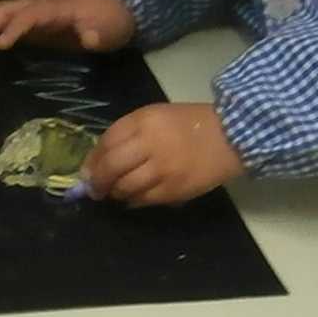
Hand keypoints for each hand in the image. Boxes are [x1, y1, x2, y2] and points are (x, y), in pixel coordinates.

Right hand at [0, 0, 136, 53]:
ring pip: (5, 10)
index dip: (15, 29)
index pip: (31, 16)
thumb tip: (88, 38)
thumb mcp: (111, 30)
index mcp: (59, 10)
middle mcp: (43, 6)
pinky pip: (7, 17)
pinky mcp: (34, 21)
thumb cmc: (112, 22)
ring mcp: (37, 12)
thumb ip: (100, 34)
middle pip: (11, 9)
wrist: (116, 9)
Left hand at [85, 99, 241, 204]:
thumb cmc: (189, 125)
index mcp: (145, 121)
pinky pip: (143, 200)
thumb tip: (97, 160)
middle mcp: (151, 144)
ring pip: (125, 187)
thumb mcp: (156, 116)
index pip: (107, 142)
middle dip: (97, 181)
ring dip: (115, 192)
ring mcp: (163, 169)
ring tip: (117, 192)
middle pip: (111, 167)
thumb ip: (128, 133)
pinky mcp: (174, 189)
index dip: (93, 159)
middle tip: (94, 189)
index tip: (87, 170)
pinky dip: (134, 200)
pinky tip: (135, 196)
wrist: (230, 137)